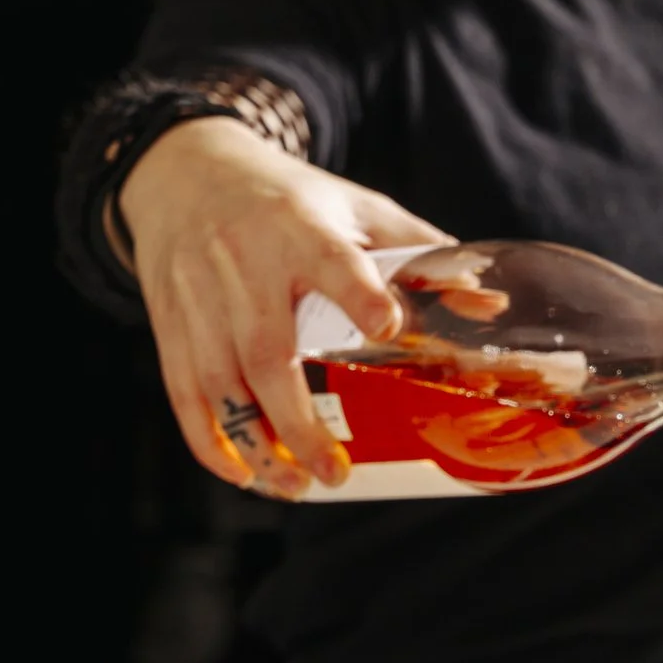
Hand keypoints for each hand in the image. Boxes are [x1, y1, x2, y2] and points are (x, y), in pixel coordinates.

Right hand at [119, 117, 449, 497]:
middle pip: (267, 352)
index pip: (330, 260)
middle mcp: (245, 264)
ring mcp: (202, 297)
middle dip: (297, 421)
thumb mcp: (353, 206)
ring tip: (293, 489)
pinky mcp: (172, 322)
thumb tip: (489, 303)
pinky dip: (207, 441)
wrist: (186, 173)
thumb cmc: (286, 200)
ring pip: (219, 383)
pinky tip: (240, 474)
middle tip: (335, 473)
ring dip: (254, 444)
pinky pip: (182, 391)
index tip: (387, 325)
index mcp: (300, 229)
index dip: (357, 293)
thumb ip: (417, 253)